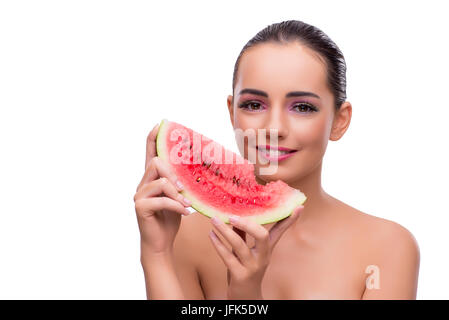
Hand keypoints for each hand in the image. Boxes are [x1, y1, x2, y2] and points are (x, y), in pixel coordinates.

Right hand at [134, 124, 191, 258]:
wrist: (160, 243)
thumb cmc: (170, 219)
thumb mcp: (178, 198)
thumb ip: (180, 184)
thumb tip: (194, 173)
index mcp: (151, 179)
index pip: (150, 154)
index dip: (153, 138)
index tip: (160, 124)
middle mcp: (142, 184)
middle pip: (156, 164)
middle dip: (174, 174)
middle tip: (185, 188)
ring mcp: (139, 195)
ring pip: (160, 181)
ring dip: (177, 192)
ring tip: (187, 203)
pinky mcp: (141, 207)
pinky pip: (162, 199)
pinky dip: (176, 205)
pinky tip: (185, 212)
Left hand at [208, 206, 303, 299]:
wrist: (245, 297)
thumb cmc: (245, 269)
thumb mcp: (247, 251)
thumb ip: (243, 235)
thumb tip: (235, 217)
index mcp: (267, 249)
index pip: (280, 231)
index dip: (289, 220)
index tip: (299, 207)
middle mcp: (263, 257)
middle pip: (262, 236)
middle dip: (247, 224)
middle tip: (231, 215)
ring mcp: (252, 267)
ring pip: (239, 245)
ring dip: (225, 231)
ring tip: (214, 220)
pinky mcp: (240, 275)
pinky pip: (227, 257)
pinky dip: (218, 244)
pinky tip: (211, 235)